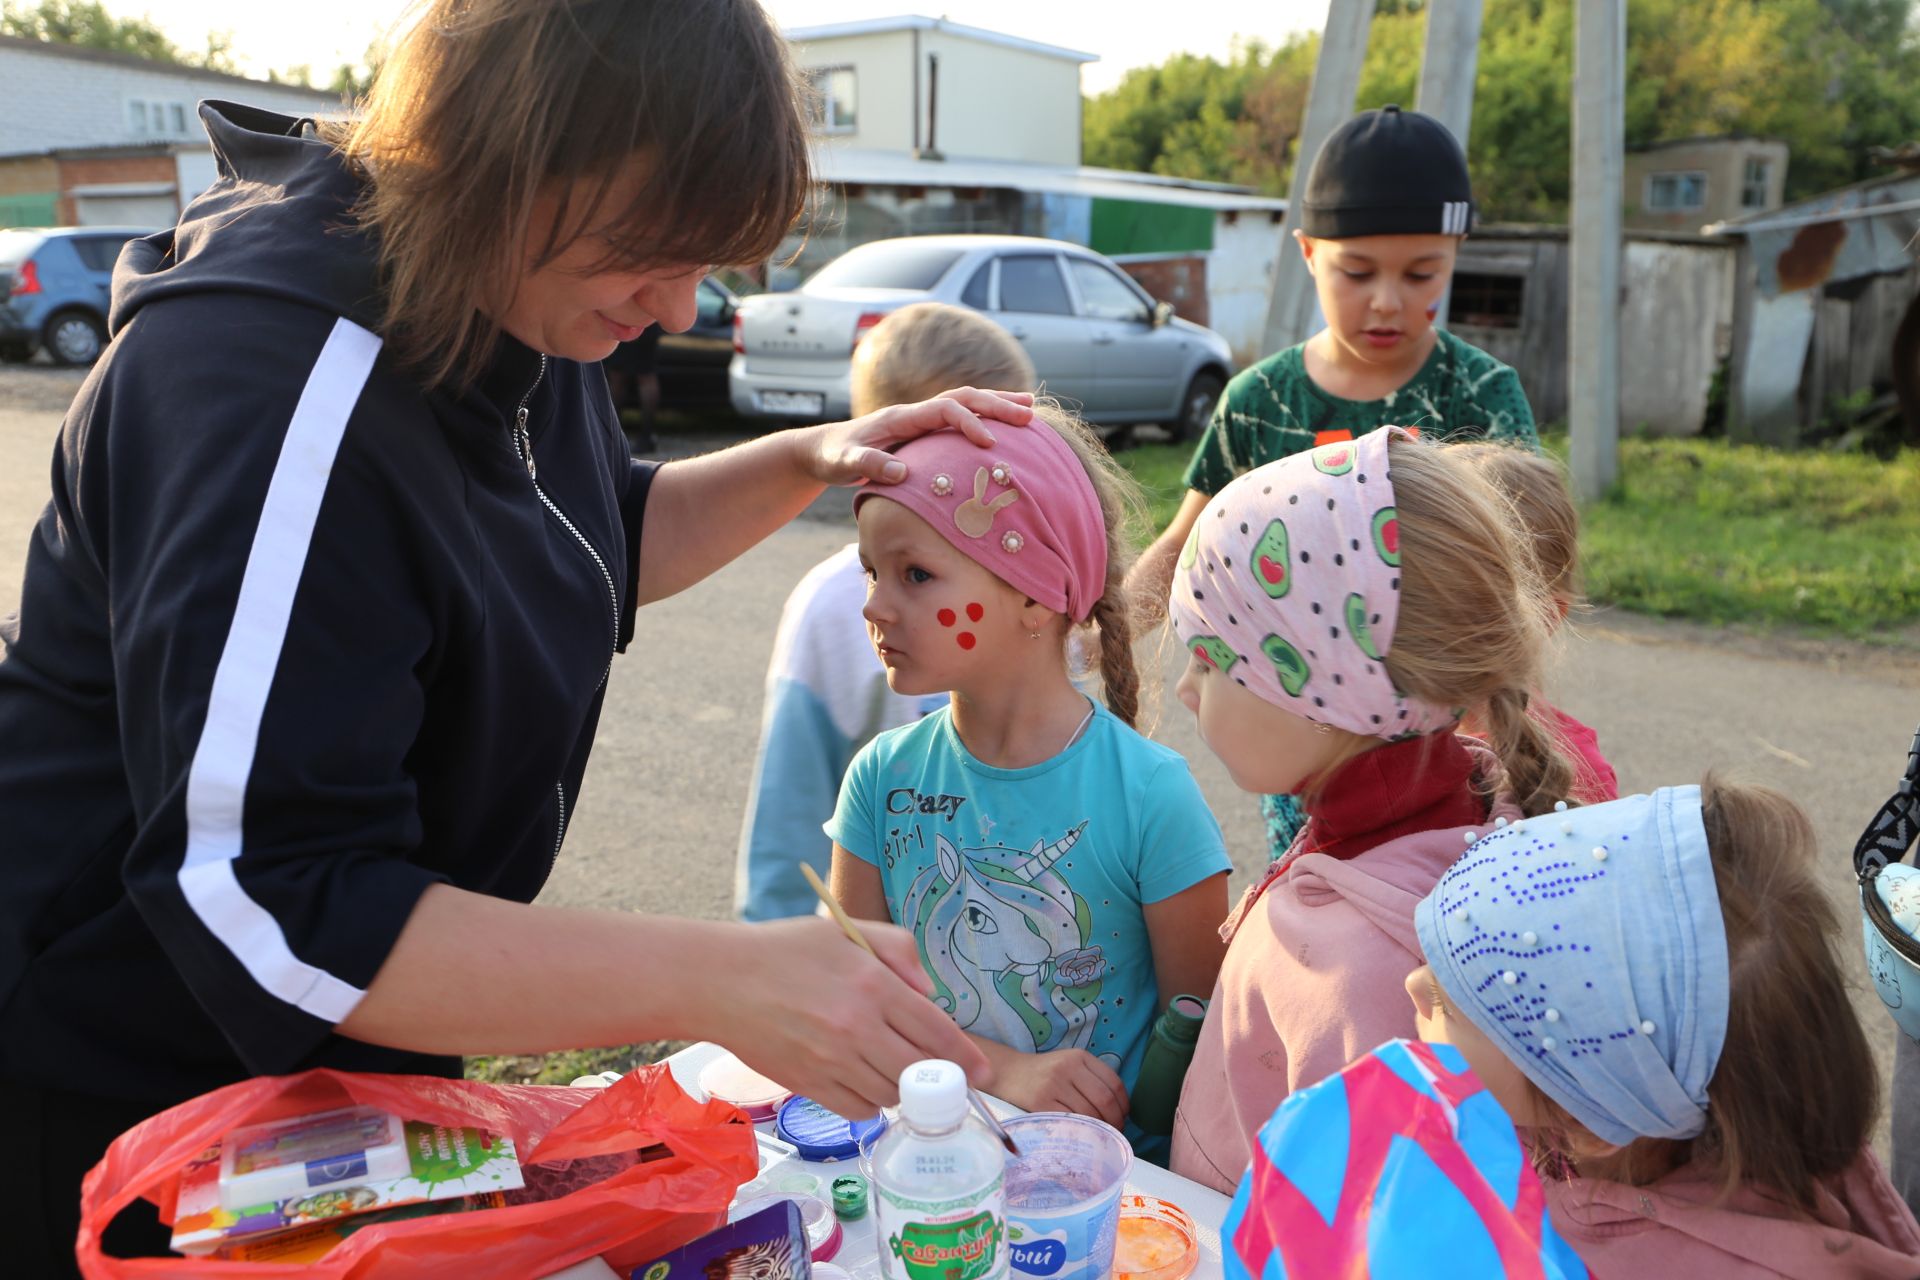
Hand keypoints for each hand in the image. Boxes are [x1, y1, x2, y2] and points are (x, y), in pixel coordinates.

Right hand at [713, 916, 991, 1119]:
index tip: (983, 1073)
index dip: (965, 1057)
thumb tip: (930, 993)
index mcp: (872, 984)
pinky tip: (864, 1079)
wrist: (720, 982)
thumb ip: (899, 951)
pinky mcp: (807, 1084)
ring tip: (895, 1069)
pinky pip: (858, 1108)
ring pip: (890, 1094)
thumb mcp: (847, 929)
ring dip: (901, 1087)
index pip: (935, 1031)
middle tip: (943, 1077)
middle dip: (937, 1077)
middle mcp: (856, 1027)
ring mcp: (831, 1061)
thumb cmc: (785, 950)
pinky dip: (870, 1101)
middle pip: (918, 1071)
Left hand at [798, 388, 1035, 487]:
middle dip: (997, 405)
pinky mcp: (925, 429)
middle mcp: (916, 412)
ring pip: (967, 402)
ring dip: (998, 403)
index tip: (989, 443)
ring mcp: (922, 418)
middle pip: (964, 398)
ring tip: (1030, 409)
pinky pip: (961, 417)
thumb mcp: (844, 464)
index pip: (944, 410)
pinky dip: (986, 416)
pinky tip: (1006, 425)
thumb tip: (900, 473)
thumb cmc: (834, 457)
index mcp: (902, 417)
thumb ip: (868, 466)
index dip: (968, 423)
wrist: (824, 449)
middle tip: (1028, 416)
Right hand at [987, 1047, 1128, 1128]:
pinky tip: (1082, 1135)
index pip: (1114, 1083)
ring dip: (1100, 1130)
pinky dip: (1081, 1132)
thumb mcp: (1069, 1065)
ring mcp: (1053, 1085)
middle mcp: (1067, 1068)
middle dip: (1115, 1121)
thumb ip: (1092, 1079)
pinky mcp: (1040, 1103)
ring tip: (1099, 1136)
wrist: (1007, 1073)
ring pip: (1089, 1113)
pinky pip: (1070, 1122)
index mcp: (1079, 1057)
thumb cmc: (1044, 1074)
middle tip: (1114, 1132)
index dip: (1124, 1105)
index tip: (1123, 1117)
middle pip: (1104, 1100)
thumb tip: (1120, 1110)